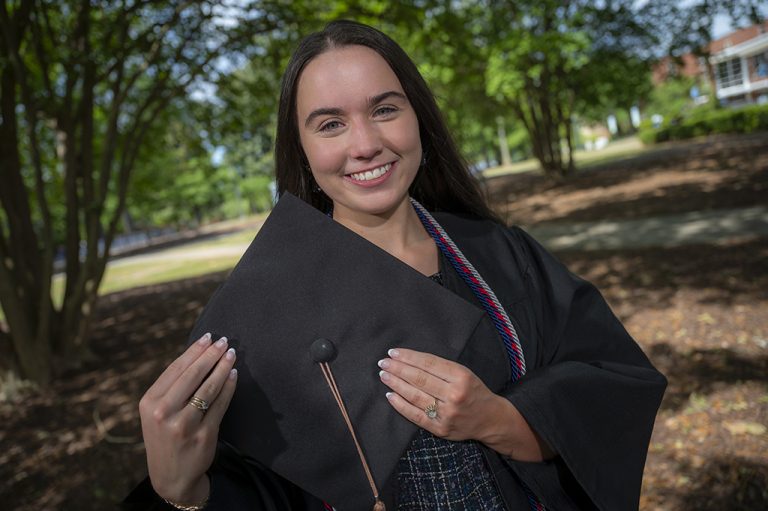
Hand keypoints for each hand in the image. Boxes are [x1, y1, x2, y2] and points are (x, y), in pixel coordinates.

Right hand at [139, 333, 237, 503]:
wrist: (171, 477)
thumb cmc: (166, 437)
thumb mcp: (157, 413)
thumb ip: (171, 388)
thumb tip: (198, 355)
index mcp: (150, 403)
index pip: (176, 369)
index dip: (194, 351)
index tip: (208, 337)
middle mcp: (164, 413)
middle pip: (193, 375)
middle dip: (211, 355)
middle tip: (225, 341)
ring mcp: (184, 425)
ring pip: (209, 388)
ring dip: (223, 367)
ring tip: (231, 354)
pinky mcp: (204, 434)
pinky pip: (220, 404)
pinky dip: (229, 387)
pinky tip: (233, 375)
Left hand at [377, 348, 499, 441]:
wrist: (490, 419)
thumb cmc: (474, 391)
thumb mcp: (464, 372)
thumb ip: (441, 367)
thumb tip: (409, 359)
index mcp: (461, 377)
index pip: (428, 364)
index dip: (408, 357)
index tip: (393, 353)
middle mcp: (454, 395)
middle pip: (419, 379)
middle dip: (398, 369)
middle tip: (383, 363)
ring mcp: (446, 413)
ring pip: (415, 396)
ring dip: (396, 384)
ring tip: (384, 376)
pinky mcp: (440, 429)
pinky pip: (415, 415)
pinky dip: (400, 405)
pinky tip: (390, 395)